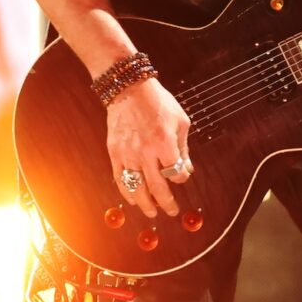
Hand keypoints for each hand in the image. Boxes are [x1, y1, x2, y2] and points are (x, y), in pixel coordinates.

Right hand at [105, 77, 192, 218]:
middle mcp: (145, 152)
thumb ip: (183, 148)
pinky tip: (134, 199)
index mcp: (164, 143)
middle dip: (167, 203)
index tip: (181, 176)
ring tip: (152, 212)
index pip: (176, 172)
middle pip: (157, 188)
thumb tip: (186, 170)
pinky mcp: (115, 152)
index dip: (181, 178)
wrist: (129, 89)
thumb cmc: (157, 102)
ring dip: (146, 204)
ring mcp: (128, 154)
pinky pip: (120, 179)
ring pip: (137, 188)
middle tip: (172, 211)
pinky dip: (127, 193)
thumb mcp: (180, 121)